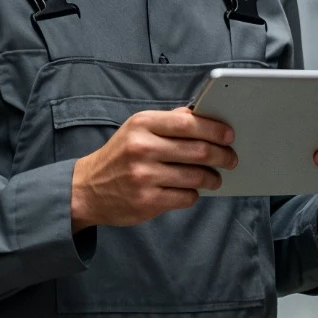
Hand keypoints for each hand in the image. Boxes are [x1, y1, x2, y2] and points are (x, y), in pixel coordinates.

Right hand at [70, 109, 237, 229]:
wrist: (86, 190)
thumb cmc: (120, 155)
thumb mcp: (136, 129)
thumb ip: (169, 121)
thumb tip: (202, 116)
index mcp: (142, 124)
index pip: (189, 123)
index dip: (215, 129)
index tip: (230, 135)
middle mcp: (142, 148)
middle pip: (198, 150)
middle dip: (222, 156)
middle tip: (231, 159)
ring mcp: (143, 176)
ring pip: (196, 176)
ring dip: (212, 178)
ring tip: (215, 178)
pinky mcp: (146, 201)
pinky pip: (186, 197)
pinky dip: (194, 194)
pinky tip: (191, 190)